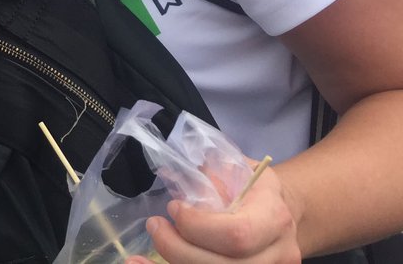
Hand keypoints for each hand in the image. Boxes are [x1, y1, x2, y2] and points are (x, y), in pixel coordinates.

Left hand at [130, 164, 301, 263]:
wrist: (282, 213)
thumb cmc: (254, 188)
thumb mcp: (239, 169)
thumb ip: (211, 175)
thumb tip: (173, 177)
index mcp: (273, 217)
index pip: (236, 234)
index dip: (197, 226)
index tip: (174, 208)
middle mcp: (277, 253)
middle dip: (178, 249)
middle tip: (154, 226)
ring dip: (173, 263)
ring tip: (143, 252)